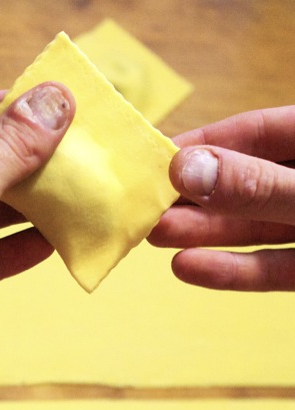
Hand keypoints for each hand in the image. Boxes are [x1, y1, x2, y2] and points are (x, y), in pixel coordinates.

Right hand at [148, 106, 294, 289]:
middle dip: (194, 195)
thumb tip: (185, 169)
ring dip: (203, 232)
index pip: (259, 132)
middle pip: (246, 182)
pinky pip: (272, 267)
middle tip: (144, 205)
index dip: (206, 144)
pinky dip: (233, 270)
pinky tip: (188, 267)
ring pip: (255, 227)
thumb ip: (257, 186)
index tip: (153, 158)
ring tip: (155, 236)